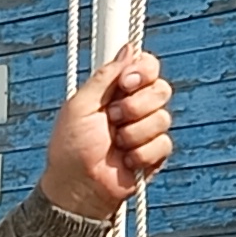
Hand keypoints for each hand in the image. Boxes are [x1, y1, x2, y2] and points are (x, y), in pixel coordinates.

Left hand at [37, 49, 173, 218]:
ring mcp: (147, 129)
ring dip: (134, 133)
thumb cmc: (70, 147)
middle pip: (162, 89)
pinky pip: (164, 144)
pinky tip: (125, 160)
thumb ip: (105, 76)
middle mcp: (136, 106)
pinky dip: (141, 153)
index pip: (147, 66)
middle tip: (113, 119)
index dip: (142, 71)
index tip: (126, 83)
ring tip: (116, 144)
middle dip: (136, 106)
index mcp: (117, 90)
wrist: (79, 188)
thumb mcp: (79, 105)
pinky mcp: (155, 153)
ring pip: (164, 118)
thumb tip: (128, 49)